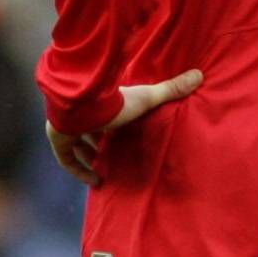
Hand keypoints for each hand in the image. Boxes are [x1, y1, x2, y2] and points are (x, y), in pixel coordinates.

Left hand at [46, 69, 202, 186]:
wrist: (81, 105)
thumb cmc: (113, 101)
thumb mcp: (146, 98)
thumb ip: (169, 90)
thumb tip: (199, 75)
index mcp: (100, 102)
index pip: (105, 113)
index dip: (112, 124)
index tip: (121, 135)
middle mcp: (81, 114)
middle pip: (88, 128)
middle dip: (98, 141)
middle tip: (111, 154)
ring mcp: (66, 127)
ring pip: (75, 142)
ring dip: (88, 155)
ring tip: (103, 168)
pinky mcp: (58, 140)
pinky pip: (67, 160)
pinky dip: (79, 171)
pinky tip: (95, 181)